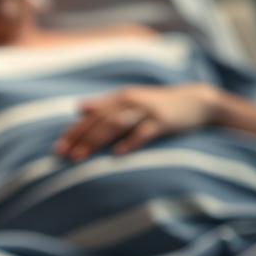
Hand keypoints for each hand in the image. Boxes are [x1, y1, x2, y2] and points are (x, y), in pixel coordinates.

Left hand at [54, 83, 219, 160]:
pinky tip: (117, 154)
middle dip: (79, 138)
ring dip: (96, 141)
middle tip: (63, 155)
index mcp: (120, 98)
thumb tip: (78, 109)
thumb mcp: (130, 101)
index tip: (57, 147)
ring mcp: (146, 111)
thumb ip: (104, 105)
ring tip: (80, 156)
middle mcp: (130, 101)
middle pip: (99, 121)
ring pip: (116, 125)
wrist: (197, 101)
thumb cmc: (158, 105)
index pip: (90, 116)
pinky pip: (144, 132)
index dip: (73, 131)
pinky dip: (130, 142)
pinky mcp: (163, 121)